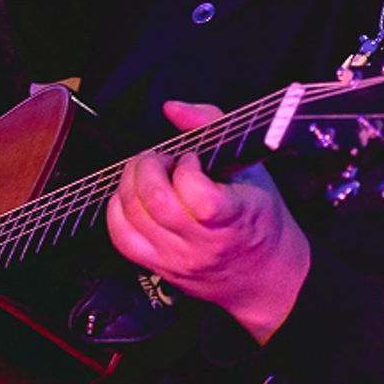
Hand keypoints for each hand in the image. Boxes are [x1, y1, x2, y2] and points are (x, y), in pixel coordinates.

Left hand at [106, 101, 310, 343]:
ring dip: (131, 184)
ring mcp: (176, 259)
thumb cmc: (260, 221)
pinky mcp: (158, 268)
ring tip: (149, 175)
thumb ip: (212, 128)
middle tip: (161, 159)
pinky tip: (134, 197)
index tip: (192, 159)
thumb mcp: (252, 168)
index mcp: (235, 218)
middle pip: (154, 203)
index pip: (199, 197)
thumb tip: (175, 109)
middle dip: (148, 167)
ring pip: (131, 218)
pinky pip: (121, 237)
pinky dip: (118, 209)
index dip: (186, 167)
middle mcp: (202, 244)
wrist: (265, 274)